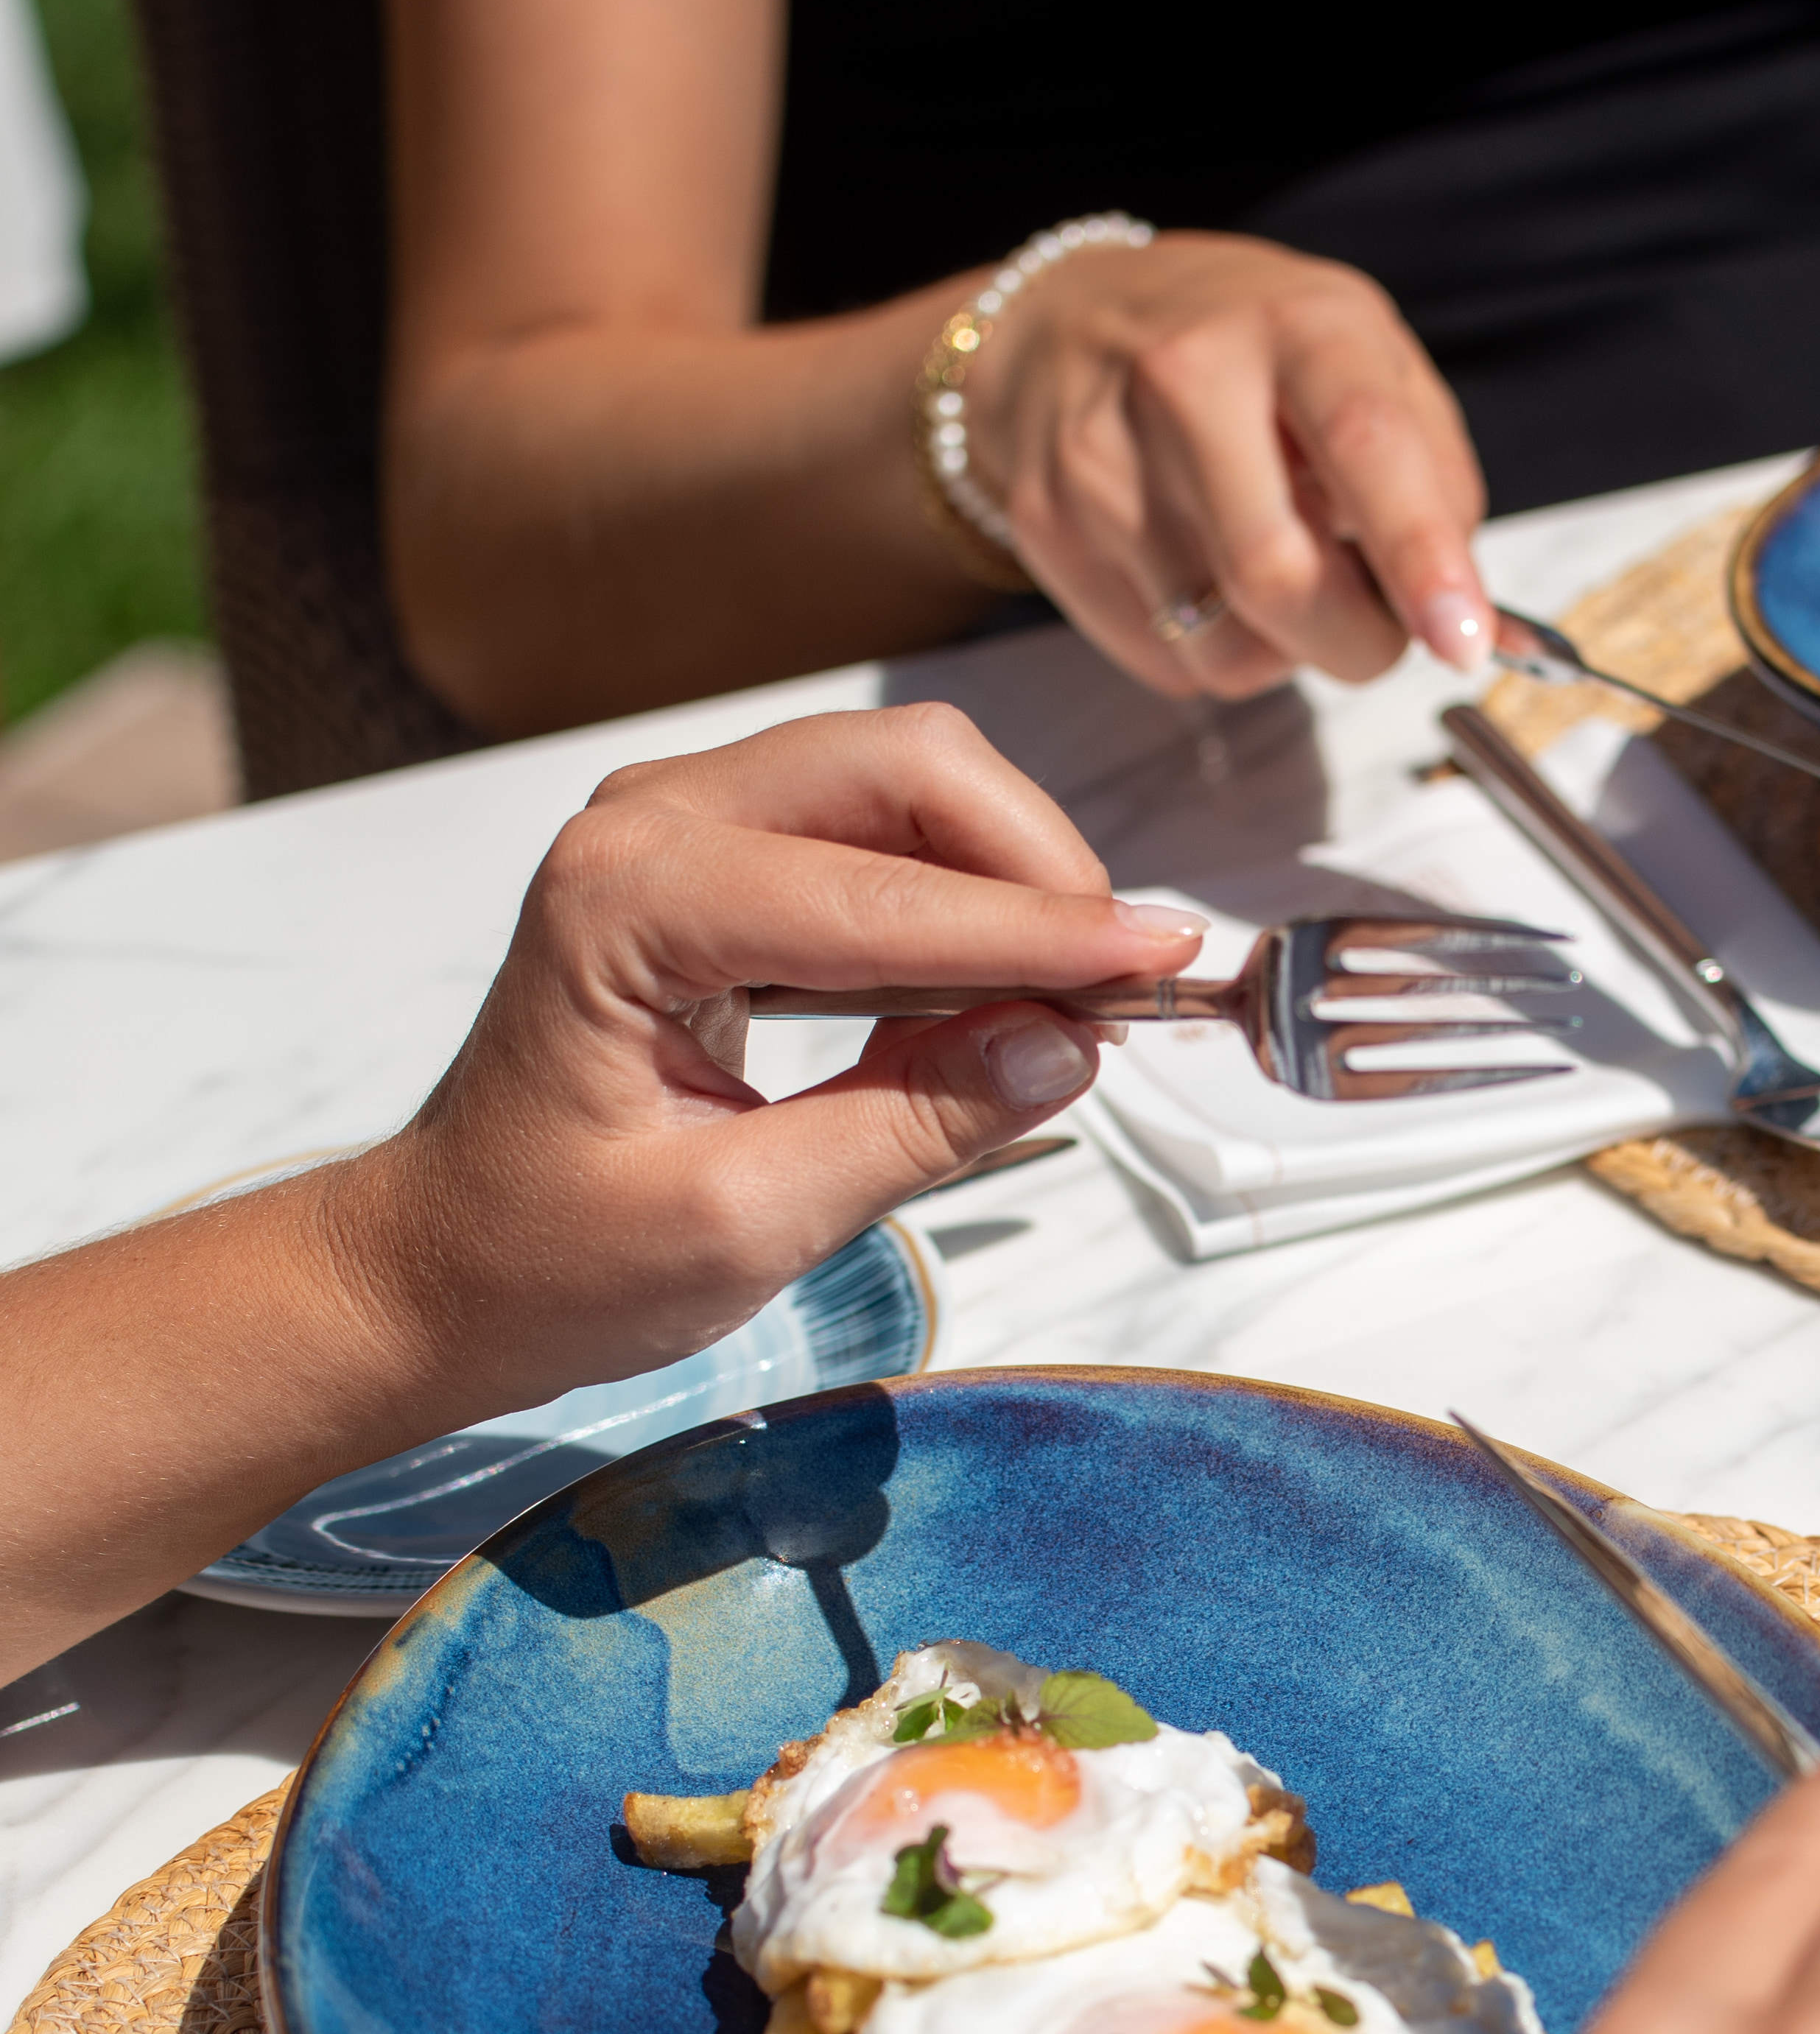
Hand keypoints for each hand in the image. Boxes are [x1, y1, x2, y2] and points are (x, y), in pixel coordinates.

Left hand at [0, 705, 1196, 1679]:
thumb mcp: (740, 1226)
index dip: (1037, 932)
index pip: (879, 896)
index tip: (1160, 964)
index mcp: (625, 904)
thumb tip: (1062, 1051)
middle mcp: (647, 826)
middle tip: (1119, 985)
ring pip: (899, 782)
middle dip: (1032, 866)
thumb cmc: (550, 1258)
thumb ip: (908, 1128)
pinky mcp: (715, 860)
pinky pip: (871, 831)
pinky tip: (1000, 984)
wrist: (445, 1263)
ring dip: (1004, 873)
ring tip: (1072, 995)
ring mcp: (678, 828)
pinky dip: (957, 893)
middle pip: (902, 770)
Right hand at [958, 228, 1494, 699]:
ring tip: (1274, 574)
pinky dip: (1212, 650)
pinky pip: (1165, 660)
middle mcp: (1187, 378)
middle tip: (1376, 632)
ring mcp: (1102, 457)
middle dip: (1356, 644)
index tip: (1462, 643)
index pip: (1366, 445)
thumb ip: (1429, 470)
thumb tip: (1462, 603)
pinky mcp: (1049, 526)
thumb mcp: (1360, 357)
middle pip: (1280, 578)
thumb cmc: (1244, 351)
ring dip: (1282, 651)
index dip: (1422, 556)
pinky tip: (1203, 575)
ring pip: (1225, 649)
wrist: (1058, 324)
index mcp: (1295, 325)